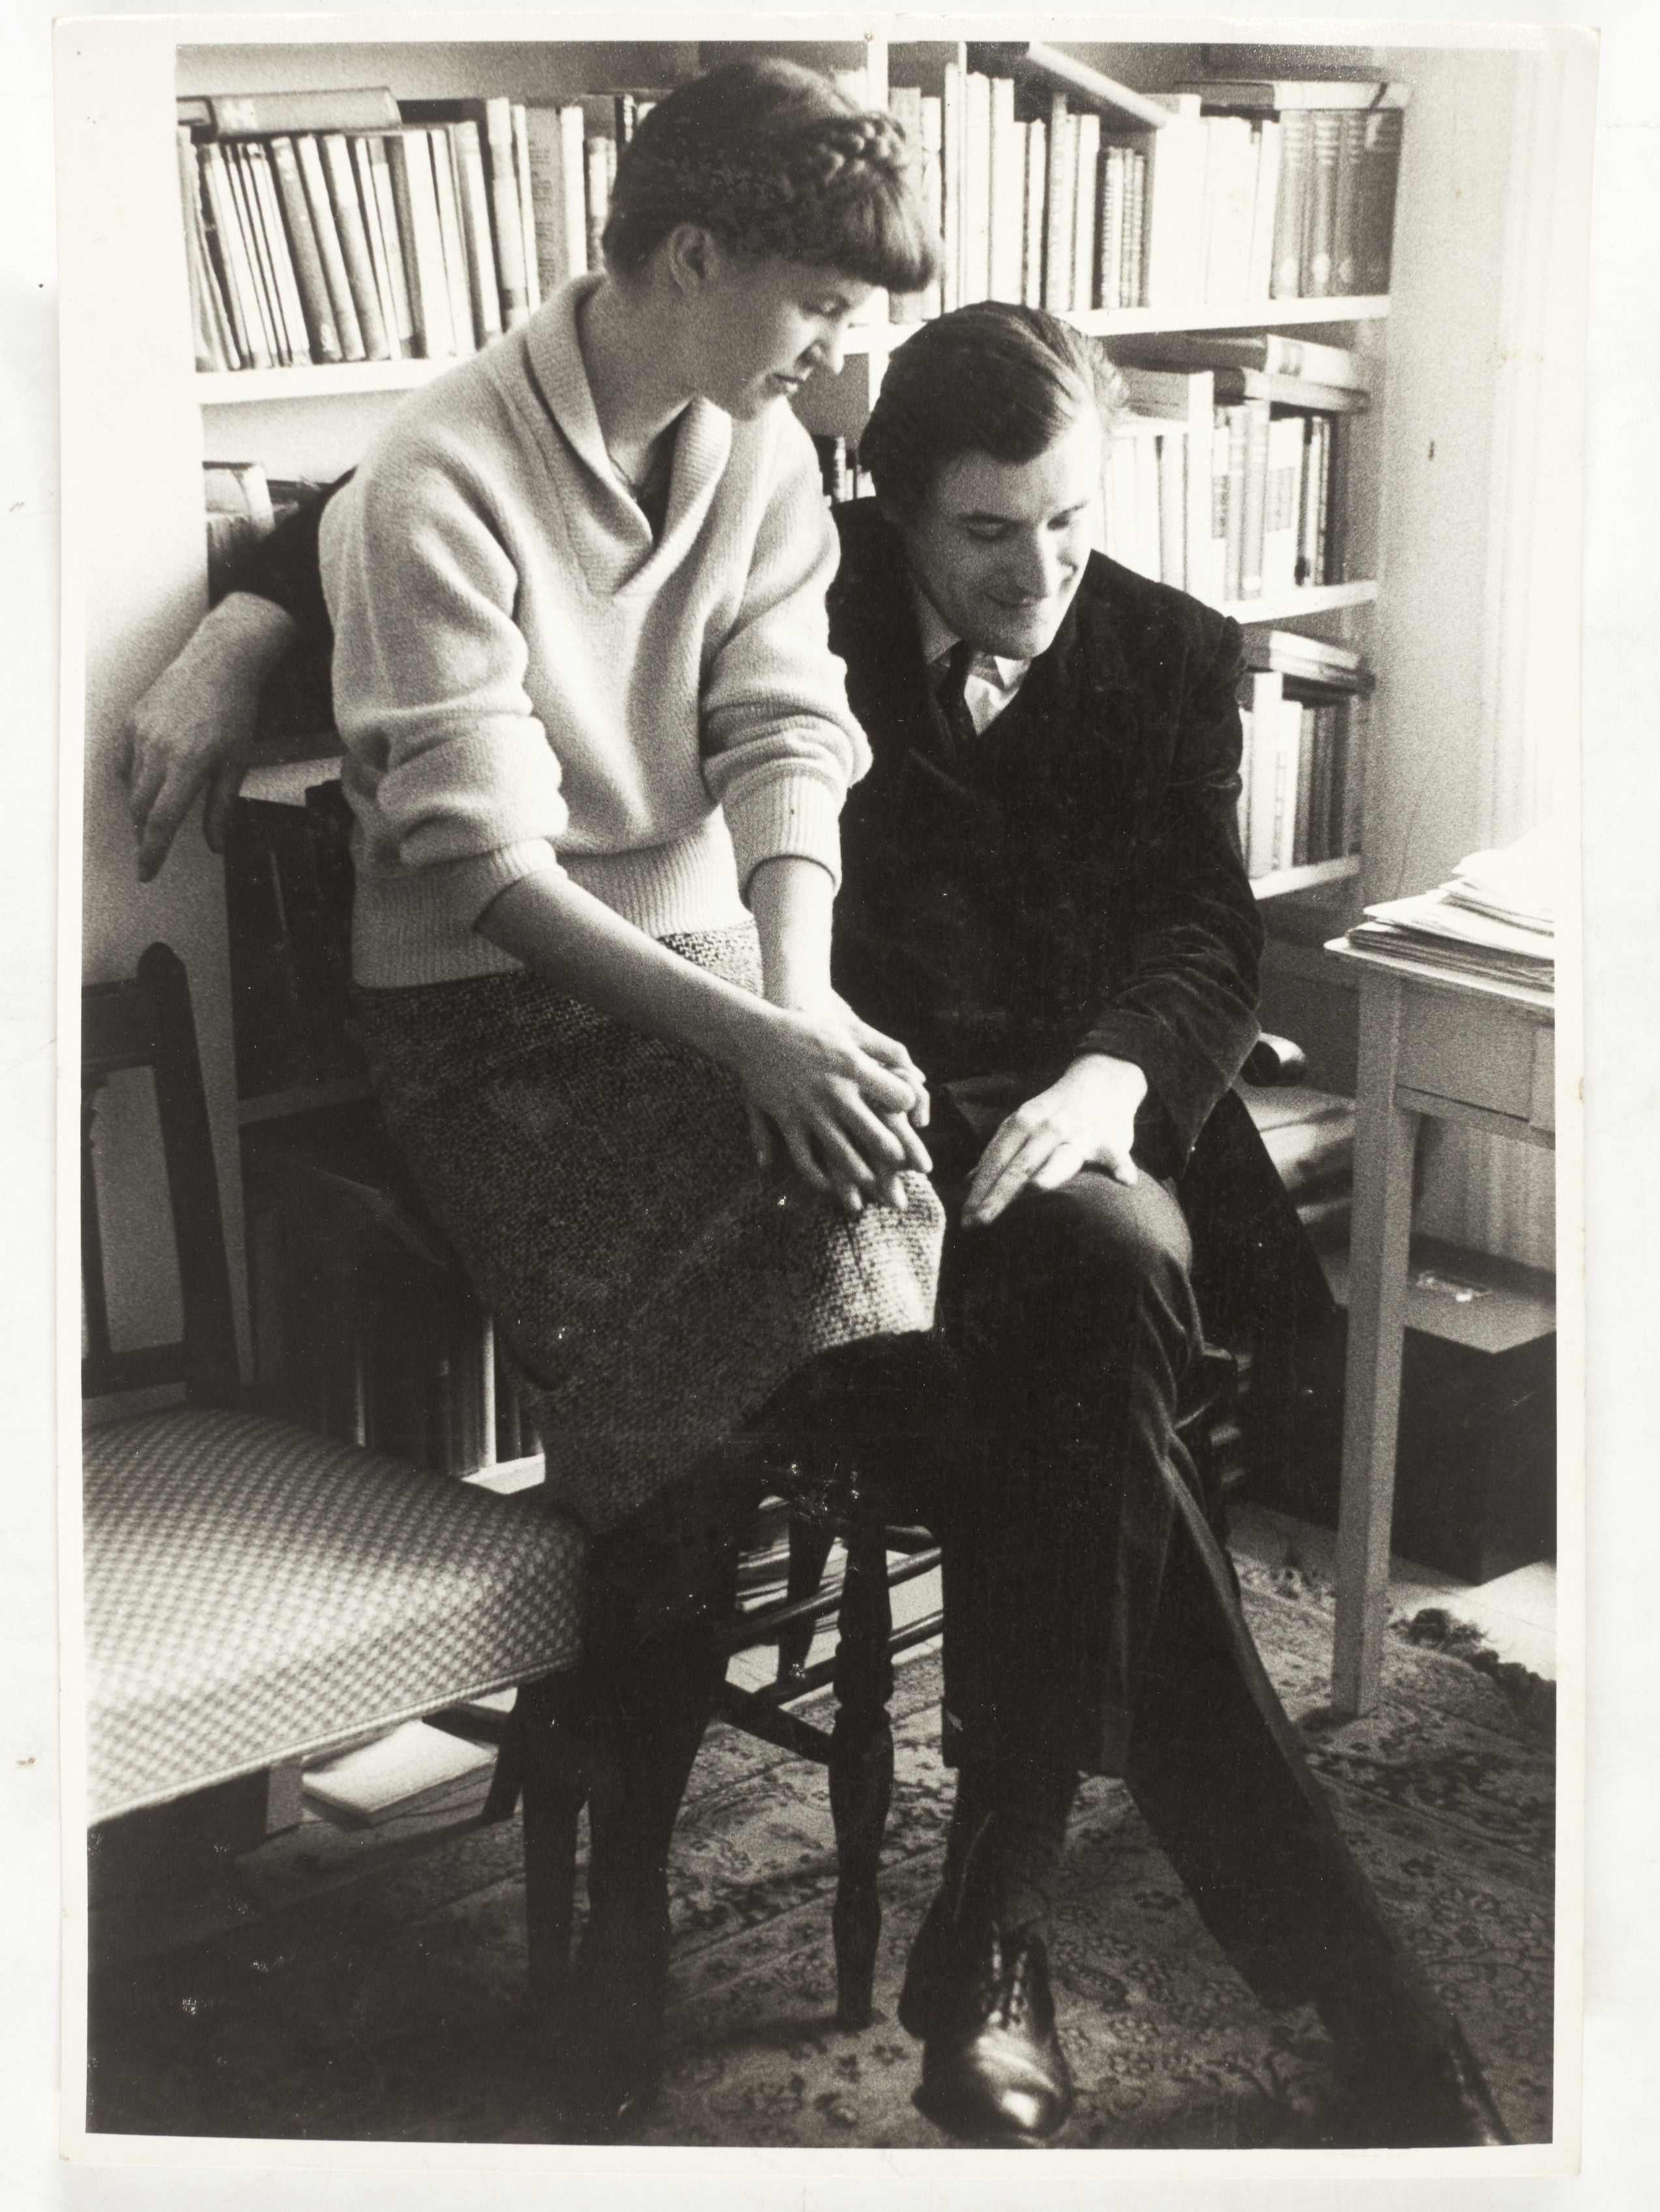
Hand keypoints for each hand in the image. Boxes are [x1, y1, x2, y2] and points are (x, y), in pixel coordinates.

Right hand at [122, 594, 297, 879]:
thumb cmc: (235, 709)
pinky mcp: (133, 720)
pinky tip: (153, 780)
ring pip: (132, 786)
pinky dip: (136, 778)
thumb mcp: (238, 761)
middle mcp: (158, 748)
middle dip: (145, 833)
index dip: (152, 852)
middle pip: (140, 808)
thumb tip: (215, 843)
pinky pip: (126, 761)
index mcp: (188, 763)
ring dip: (142, 807)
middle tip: (155, 848)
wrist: (221, 660)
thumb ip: (222, 806)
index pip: (161, 821)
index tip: (146, 872)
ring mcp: (141, 732)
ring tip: (158, 815)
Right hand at [735, 997, 932, 1216]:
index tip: (907, 1110)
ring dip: (859, 1173)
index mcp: (853, 1066)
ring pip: (840, 1152)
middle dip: (891, 1152)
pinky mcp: (786, 1121)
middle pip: (871, 1131)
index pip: (895, 1094)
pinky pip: (803, 1157)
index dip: (906, 1103)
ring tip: (871, 1183)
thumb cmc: (809, 1031)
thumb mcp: (850, 1030)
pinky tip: (829, 1186)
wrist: (755, 1035)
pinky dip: (817, 1177)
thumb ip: (888, 1050)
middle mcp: (834, 1091)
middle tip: (901, 1163)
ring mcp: (809, 1109)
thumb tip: (920, 1077)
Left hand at [961, 1053, 1146, 1228]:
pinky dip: (1121, 1167)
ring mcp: (1080, 1134)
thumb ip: (999, 1152)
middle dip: (997, 1196)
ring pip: (1061, 1159)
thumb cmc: (1056, 1110)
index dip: (979, 1190)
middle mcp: (1048, 1128)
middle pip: (1019, 1167)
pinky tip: (1125, 1182)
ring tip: (1035, 1191)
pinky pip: (1116, 1156)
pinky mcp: (1110, 1141)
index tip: (965, 1219)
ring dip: (1049, 1176)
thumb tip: (969, 1181)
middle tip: (978, 1223)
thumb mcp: (1023, 1122)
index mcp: (1022, 1123)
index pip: (995, 1161)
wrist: (1103, 1080)